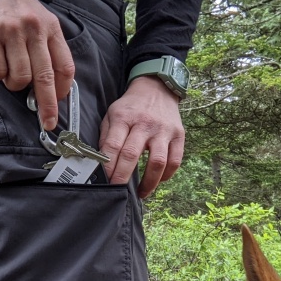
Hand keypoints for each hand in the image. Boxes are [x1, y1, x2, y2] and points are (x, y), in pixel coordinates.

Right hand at [0, 0, 74, 129]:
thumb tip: (55, 90)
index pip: (64, 66)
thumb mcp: (44, 24)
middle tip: (47, 122)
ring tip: (13, 74)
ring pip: (19, 77)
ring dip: (16, 85)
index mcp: (51, 27)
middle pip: (44, 77)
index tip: (59, 106)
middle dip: (47, 105)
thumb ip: (51, 52)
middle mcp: (32, 28)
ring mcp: (10, 32)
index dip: (63, 91)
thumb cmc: (21, 14)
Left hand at [99, 76, 184, 197]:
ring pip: (157, 161)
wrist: (157, 88)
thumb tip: (101, 161)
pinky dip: (166, 175)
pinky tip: (157, 181)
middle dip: (122, 176)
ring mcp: (163, 130)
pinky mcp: (178, 135)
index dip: (108, 166)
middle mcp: (144, 124)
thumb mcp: (112, 114)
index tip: (105, 181)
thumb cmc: (131, 106)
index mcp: (124, 118)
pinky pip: (175, 160)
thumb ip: (106, 136)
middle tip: (117, 192)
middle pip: (132, 154)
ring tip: (141, 193)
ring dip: (149, 182)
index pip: (113, 146)